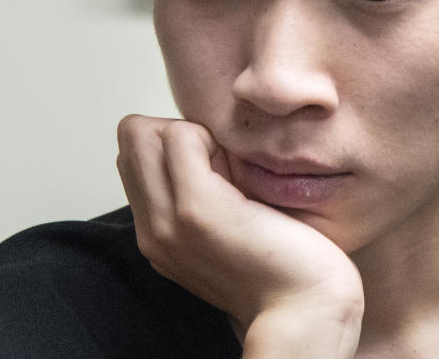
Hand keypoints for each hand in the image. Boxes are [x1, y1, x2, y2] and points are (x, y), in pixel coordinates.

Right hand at [117, 115, 362, 357]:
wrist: (307, 308)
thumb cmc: (287, 264)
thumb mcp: (234, 226)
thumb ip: (209, 194)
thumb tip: (211, 145)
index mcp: (160, 234)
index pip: (136, 157)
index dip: (175, 143)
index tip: (219, 164)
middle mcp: (152, 230)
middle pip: (131, 140)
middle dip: (177, 130)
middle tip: (225, 160)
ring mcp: (169, 221)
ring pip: (144, 134)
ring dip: (192, 132)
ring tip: (232, 166)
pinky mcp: (197, 209)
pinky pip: (179, 136)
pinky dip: (210, 134)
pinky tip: (241, 167)